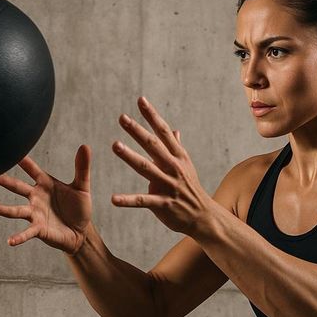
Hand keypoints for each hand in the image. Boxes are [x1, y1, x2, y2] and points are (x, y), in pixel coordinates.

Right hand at [0, 146, 92, 254]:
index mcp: (45, 184)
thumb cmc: (79, 208)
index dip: (23, 161)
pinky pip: (27, 233)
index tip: (11, 150)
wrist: (81, 232)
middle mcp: (36, 197)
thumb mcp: (82, 187)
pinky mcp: (39, 229)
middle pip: (16, 187)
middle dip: (3, 180)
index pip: (32, 169)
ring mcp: (35, 214)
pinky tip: (10, 241)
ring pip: (14, 210)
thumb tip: (85, 146)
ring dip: (0, 208)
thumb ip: (82, 168)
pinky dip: (19, 237)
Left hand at [112, 96, 212, 236]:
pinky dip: (128, 200)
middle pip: (153, 146)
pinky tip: (113, 199)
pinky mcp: (163, 204)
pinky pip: (143, 201)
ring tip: (115, 145)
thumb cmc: (191, 190)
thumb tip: (174, 131)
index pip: (163, 132)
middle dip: (137, 131)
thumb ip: (177, 148)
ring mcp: (168, 186)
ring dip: (130, 156)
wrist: (203, 216)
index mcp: (178, 157)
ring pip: (146, 168)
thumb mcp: (187, 166)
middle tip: (122, 118)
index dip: (152, 116)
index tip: (141, 100)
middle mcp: (174, 168)